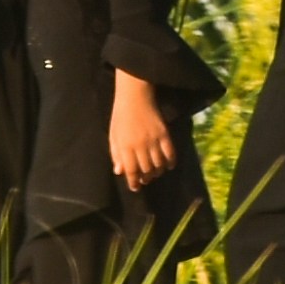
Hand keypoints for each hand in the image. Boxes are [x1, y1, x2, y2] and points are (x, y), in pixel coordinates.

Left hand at [109, 67, 177, 190]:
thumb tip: (119, 172)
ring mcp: (154, 140)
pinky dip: (171, 162)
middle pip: (146, 170)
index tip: (135, 187)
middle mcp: (140, 145)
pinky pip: (170, 153)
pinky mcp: (164, 134)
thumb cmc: (121, 116)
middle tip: (145, 180)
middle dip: (146, 178)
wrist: (135, 96)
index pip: (131, 171)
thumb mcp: (113, 135)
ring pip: (159, 164)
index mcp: (125, 146)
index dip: (133, 182)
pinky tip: (168, 165)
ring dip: (157, 172)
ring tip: (155, 173)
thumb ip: (116, 154)